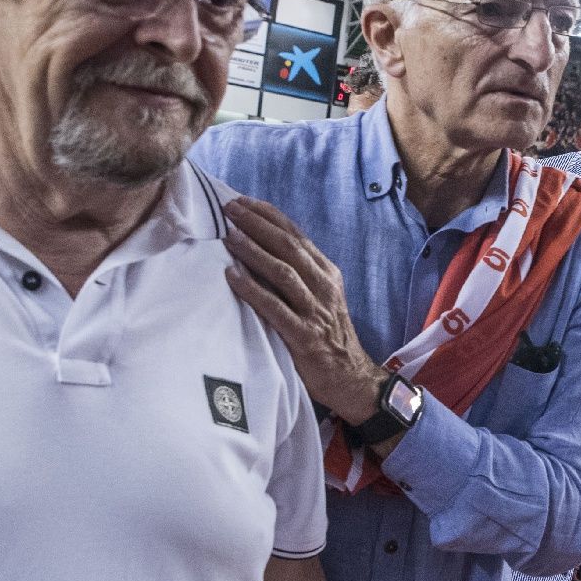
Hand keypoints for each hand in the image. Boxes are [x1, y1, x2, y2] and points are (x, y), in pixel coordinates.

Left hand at [222, 197, 383, 426]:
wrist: (351, 378)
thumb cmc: (328, 337)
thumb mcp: (321, 299)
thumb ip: (300, 276)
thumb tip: (263, 249)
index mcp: (327, 274)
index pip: (297, 236)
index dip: (270, 216)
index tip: (244, 202)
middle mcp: (324, 287)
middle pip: (289, 247)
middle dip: (258, 225)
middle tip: (230, 209)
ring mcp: (315, 311)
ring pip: (283, 272)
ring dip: (254, 252)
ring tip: (229, 237)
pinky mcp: (304, 336)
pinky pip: (275, 308)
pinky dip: (252, 290)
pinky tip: (232, 277)